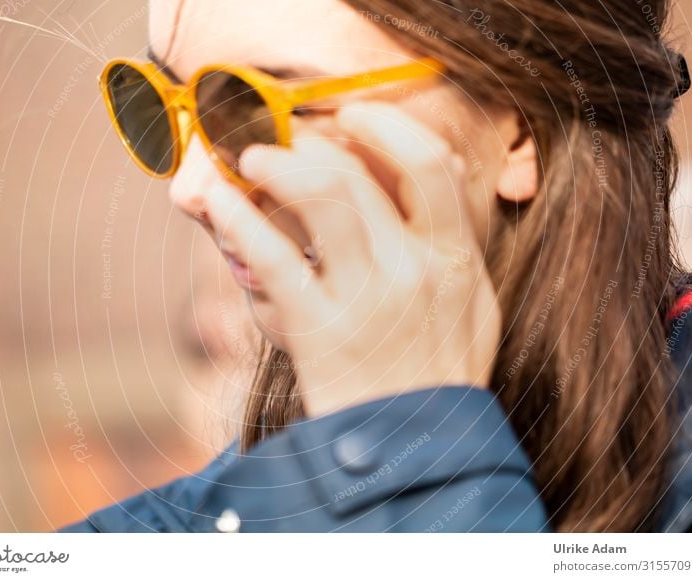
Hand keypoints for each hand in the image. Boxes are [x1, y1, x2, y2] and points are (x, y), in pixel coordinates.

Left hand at [204, 101, 500, 416]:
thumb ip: (452, 245)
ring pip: (320, 197)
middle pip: (358, 174)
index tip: (354, 114)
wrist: (420, 453)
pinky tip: (220, 203)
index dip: (387, 127)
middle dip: (312, 143)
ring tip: (250, 160)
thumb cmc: (439, 376)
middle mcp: (415, 269)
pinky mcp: (320, 331)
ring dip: (277, 165)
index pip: (430, 164)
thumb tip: (436, 178)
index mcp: (456, 259)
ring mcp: (368, 298)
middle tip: (283, 142)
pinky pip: (274, 258)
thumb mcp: (471, 308)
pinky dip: (240, 220)